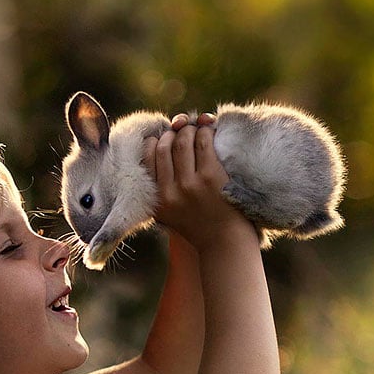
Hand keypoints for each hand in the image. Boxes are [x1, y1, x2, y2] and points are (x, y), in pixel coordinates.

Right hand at [143, 113, 251, 249]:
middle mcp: (170, 192)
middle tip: (182, 131)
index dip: (154, 141)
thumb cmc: (201, 226)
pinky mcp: (211, 177)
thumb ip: (162, 191)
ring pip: (183, 141)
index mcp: (158, 200)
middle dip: (173, 133)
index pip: (147, 158)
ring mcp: (191, 184)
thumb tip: (157, 148)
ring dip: (190, 130)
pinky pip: (204, 143)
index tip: (164, 138)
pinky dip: (206, 132)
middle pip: (164, 146)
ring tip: (196, 130)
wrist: (225, 243)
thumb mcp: (170, 215)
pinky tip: (210, 132)